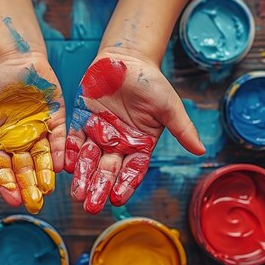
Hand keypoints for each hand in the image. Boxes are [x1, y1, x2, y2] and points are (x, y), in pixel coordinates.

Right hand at [0, 53, 64, 213]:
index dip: (7, 184)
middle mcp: (19, 141)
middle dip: (28, 185)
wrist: (15, 60)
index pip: (2, 168)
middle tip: (34, 201)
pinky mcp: (56, 120)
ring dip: (45, 174)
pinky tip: (60, 166)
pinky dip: (60, 152)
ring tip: (47, 189)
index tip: (12, 199)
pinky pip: (59, 139)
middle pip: (23, 168)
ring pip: (42, 159)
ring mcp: (38, 132)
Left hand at [65, 51, 204, 213]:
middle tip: (90, 206)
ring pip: (88, 159)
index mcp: (139, 144)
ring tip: (75, 194)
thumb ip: (182, 129)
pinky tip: (64, 165)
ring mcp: (98, 133)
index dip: (125, 183)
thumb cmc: (151, 82)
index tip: (117, 198)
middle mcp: (118, 144)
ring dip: (82, 176)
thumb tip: (201, 151)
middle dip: (99, 187)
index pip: (132, 169)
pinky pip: (73, 139)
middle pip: (108, 170)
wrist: (127, 58)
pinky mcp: (81, 121)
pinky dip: (68, 152)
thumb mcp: (169, 105)